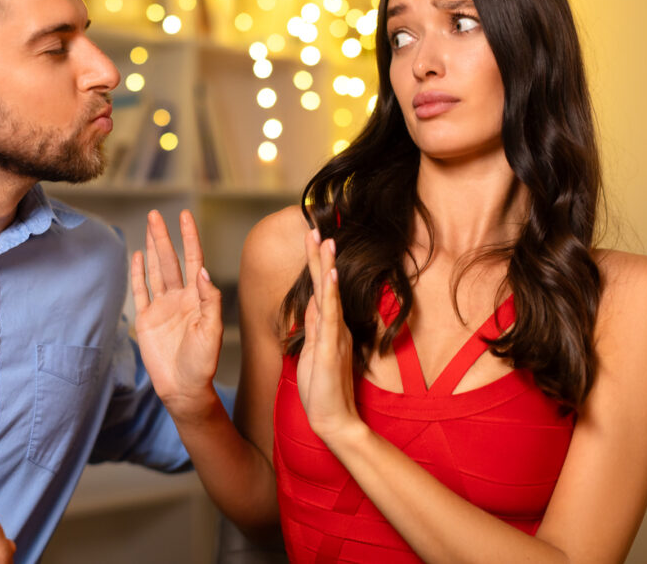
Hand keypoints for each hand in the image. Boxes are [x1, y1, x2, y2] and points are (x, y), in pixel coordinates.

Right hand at [131, 209, 222, 419]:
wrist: (184, 388)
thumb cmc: (203, 363)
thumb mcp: (212, 330)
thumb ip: (209, 299)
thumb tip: (202, 269)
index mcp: (198, 298)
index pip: (194, 260)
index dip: (189, 237)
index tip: (185, 216)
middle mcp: (179, 298)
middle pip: (170, 260)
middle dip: (163, 237)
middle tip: (156, 214)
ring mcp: (162, 307)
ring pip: (155, 271)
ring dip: (151, 249)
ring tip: (148, 227)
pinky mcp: (146, 319)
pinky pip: (140, 291)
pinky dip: (137, 273)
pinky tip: (136, 256)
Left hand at [296, 229, 361, 444]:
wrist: (334, 421)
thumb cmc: (322, 390)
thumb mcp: (312, 351)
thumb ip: (314, 326)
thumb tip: (311, 302)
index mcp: (328, 326)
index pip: (320, 288)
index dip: (316, 263)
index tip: (311, 237)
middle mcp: (335, 325)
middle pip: (325, 284)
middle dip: (319, 255)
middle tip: (315, 225)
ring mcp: (335, 334)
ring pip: (329, 293)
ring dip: (325, 266)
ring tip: (323, 239)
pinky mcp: (332, 347)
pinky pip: (330, 316)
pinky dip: (330, 294)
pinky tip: (329, 276)